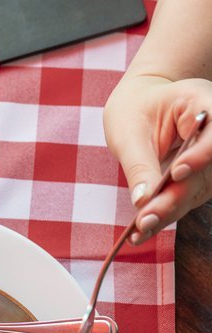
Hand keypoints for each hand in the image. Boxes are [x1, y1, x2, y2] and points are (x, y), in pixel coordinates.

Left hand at [104, 74, 211, 244]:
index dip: (201, 154)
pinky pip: (187, 197)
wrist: (140, 108)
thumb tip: (143, 201)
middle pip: (207, 169)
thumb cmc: (134, 112)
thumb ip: (139, 165)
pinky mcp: (202, 176)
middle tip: (146, 219)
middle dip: (175, 197)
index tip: (177, 172)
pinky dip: (165, 213)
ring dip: (169, 212)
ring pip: (198, 189)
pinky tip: (143, 230)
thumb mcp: (128, 133)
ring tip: (140, 230)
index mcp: (201, 102)